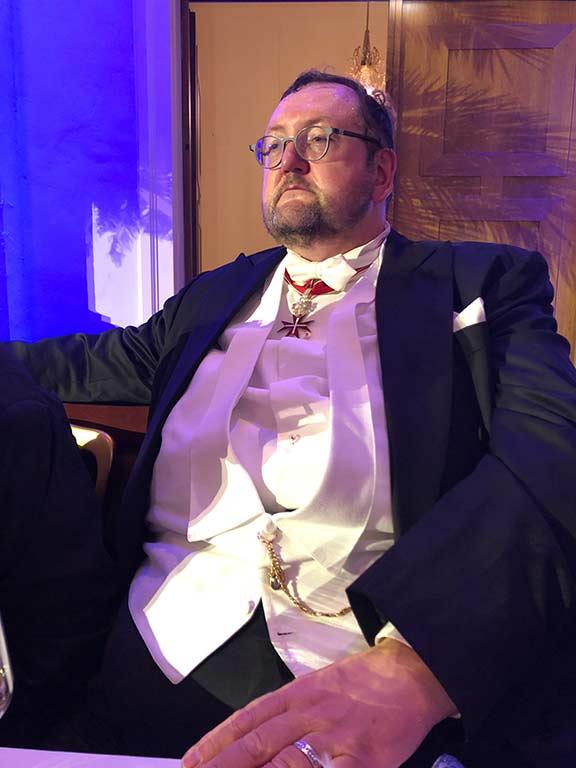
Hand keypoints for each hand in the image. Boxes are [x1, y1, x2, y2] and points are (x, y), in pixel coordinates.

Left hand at [181, 639, 455, 766]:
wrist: (410, 675)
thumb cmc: (361, 684)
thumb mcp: (317, 687)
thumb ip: (285, 712)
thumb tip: (249, 740)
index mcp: (297, 694)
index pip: (247, 721)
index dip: (215, 744)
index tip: (188, 763)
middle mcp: (309, 714)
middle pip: (257, 745)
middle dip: (223, 767)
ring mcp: (335, 739)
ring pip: (284, 764)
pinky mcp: (362, 760)